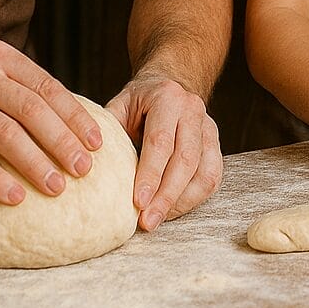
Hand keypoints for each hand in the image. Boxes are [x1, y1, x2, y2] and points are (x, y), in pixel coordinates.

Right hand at [0, 39, 102, 205]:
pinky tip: (15, 197)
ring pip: (5, 133)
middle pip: (31, 110)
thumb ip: (22, 91)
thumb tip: (74, 128)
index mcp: (1, 58)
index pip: (48, 87)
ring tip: (57, 188)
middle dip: (62, 141)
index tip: (97, 143)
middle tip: (84, 170)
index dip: (75, 116)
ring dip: (35, 163)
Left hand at [105, 76, 221, 230]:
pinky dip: (194, 198)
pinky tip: (173, 210)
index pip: (160, 141)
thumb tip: (93, 165)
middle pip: (186, 160)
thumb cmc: (139, 101)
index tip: (138, 202)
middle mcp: (193, 110)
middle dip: (167, 196)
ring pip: (205, 172)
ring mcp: (208, 127)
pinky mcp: (215, 144)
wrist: (169, 85)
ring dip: (182, 202)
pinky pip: (212, 177)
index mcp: (167, 98)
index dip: (150, 174)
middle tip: (148, 221)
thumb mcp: (119, 106)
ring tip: (159, 219)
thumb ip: (111, 131)